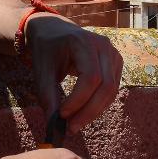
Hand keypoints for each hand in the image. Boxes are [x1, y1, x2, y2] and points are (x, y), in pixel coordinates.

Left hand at [26, 15, 123, 133]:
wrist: (53, 30)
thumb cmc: (46, 49)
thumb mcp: (42, 71)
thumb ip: (48, 96)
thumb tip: (54, 125)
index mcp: (84, 42)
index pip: (90, 77)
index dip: (78, 100)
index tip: (61, 116)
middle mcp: (104, 46)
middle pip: (106, 86)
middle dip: (89, 111)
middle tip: (71, 128)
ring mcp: (113, 53)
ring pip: (112, 90)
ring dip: (95, 111)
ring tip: (75, 123)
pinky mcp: (115, 63)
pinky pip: (113, 89)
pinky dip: (99, 104)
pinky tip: (83, 112)